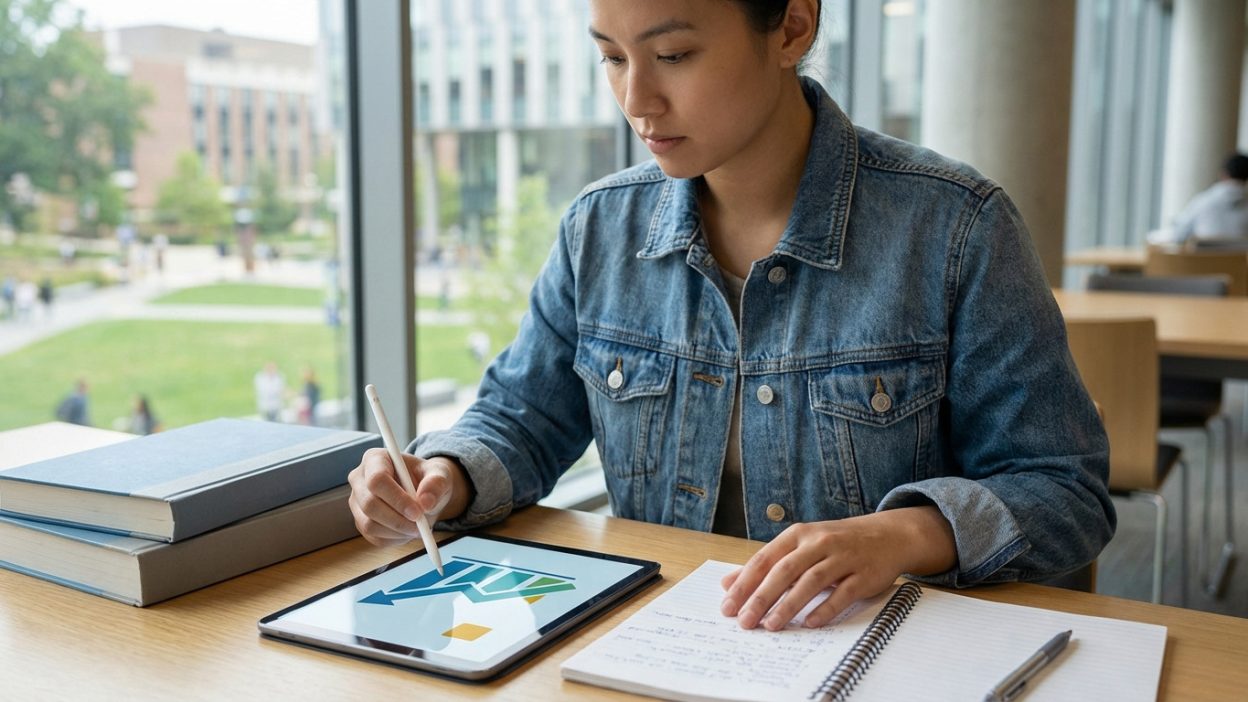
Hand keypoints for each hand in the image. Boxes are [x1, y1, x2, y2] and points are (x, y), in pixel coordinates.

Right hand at [347, 449, 470, 545]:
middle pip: (369, 504)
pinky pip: (374, 538)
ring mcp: (357, 502)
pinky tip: (408, 531)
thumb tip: (426, 502)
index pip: (377, 480)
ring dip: (397, 532)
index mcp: (375, 459)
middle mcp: (359, 479)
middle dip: (397, 520)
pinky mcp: (360, 521)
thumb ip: (436, 483)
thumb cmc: (428, 478)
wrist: (424, 492)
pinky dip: (395, 539)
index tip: (417, 512)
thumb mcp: (439, 474)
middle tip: (420, 526)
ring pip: (369, 524)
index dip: (397, 499)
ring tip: (418, 527)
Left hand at [719, 507, 955, 630]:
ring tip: (771, 626)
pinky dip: (826, 609)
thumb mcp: (799, 547)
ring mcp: (843, 558)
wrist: (887, 535)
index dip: (745, 584)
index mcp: (798, 535)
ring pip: (811, 582)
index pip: (764, 559)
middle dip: (762, 597)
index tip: (728, 607)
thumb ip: (765, 565)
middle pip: (784, 571)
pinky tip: (810, 624)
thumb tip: (728, 583)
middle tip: (745, 622)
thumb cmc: (835, 544)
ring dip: (789, 605)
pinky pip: (843, 593)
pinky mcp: (864, 574)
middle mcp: (818, 543)